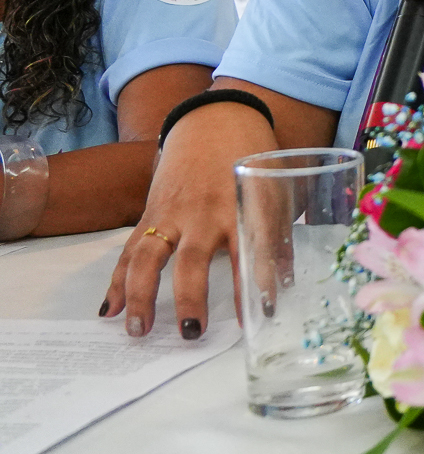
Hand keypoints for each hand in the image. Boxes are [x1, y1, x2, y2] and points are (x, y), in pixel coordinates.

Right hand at [101, 102, 277, 337]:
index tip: (263, 314)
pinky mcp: (150, 213)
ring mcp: (173, 213)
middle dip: (191, 297)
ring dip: (142, 295)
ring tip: (137, 330)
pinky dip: (118, 280)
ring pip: (149, 257)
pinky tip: (110, 310)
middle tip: (190, 332)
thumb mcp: (275, 192)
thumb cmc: (253, 161)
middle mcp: (205, 212)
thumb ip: (277, 238)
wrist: (215, 121)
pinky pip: (131, 250)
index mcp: (242, 207)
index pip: (253, 251)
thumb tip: (283, 288)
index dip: (259, 284)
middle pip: (193, 260)